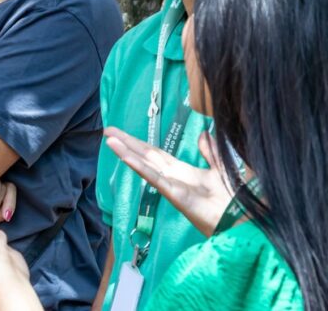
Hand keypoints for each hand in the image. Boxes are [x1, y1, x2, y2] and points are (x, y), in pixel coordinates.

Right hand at [105, 127, 231, 235]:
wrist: (243, 220)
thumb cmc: (235, 198)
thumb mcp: (222, 168)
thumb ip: (211, 152)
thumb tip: (204, 133)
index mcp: (183, 171)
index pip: (155, 154)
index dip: (139, 143)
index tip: (122, 133)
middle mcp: (173, 177)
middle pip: (145, 156)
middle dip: (126, 143)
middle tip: (107, 130)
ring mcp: (172, 186)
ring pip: (145, 165)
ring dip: (126, 152)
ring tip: (109, 139)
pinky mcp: (175, 195)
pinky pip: (154, 178)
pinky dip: (139, 167)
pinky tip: (126, 157)